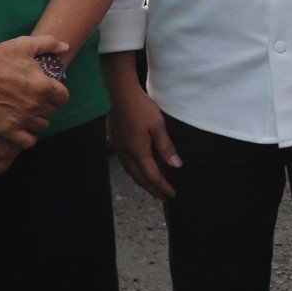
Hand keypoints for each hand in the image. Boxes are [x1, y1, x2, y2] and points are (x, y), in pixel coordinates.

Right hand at [0, 35, 69, 141]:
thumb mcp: (24, 45)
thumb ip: (48, 44)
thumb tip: (65, 46)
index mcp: (43, 85)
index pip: (63, 98)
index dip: (58, 94)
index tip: (49, 92)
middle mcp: (36, 104)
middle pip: (52, 112)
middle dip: (46, 106)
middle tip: (36, 101)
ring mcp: (22, 118)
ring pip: (42, 126)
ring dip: (37, 120)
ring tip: (28, 114)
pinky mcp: (7, 129)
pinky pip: (27, 142)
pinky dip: (28, 137)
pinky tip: (23, 129)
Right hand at [107, 78, 182, 199]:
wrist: (121, 94)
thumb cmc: (141, 108)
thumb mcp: (158, 126)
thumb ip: (166, 147)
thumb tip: (176, 165)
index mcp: (138, 152)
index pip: (152, 176)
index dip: (163, 187)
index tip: (173, 194)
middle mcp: (126, 154)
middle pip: (140, 179)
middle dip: (152, 189)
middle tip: (163, 196)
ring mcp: (119, 149)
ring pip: (131, 172)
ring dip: (142, 182)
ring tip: (152, 187)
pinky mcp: (116, 142)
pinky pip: (126, 164)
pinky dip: (134, 172)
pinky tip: (138, 169)